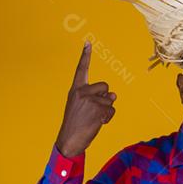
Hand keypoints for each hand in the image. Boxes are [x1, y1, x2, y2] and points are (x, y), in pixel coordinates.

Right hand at [55, 41, 116, 156]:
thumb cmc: (75, 124)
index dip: (85, 56)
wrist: (69, 140)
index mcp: (75, 90)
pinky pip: (111, 110)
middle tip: (92, 111)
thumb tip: (114, 95)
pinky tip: (97, 123)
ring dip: (106, 111)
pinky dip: (108, 118)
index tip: (88, 43)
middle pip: (105, 86)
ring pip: (110, 100)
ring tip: (93, 119)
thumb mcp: (81, 107)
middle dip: (104, 98)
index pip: (81, 70)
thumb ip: (96, 98)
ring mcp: (90, 100)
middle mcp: (82, 92)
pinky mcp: (98, 109)